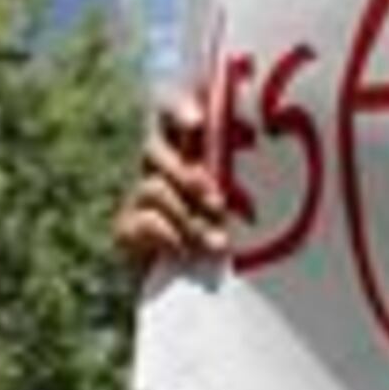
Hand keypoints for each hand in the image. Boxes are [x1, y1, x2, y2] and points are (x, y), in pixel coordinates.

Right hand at [118, 89, 232, 270]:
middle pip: (155, 149)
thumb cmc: (237, 230)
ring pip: (155, 189)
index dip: (177, 109)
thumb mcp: (244, 199)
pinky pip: (143, 222)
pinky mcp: (127, 227)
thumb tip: (261, 154)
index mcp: (184, 145)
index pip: (169, 111)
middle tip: (218, 203)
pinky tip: (186, 252)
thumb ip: (243, 175)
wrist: (199, 281)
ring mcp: (139, 195)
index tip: (196, 122)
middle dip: (190, 178)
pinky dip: (168, 236)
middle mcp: (157, 163)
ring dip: (188, 217)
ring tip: (218, 243)